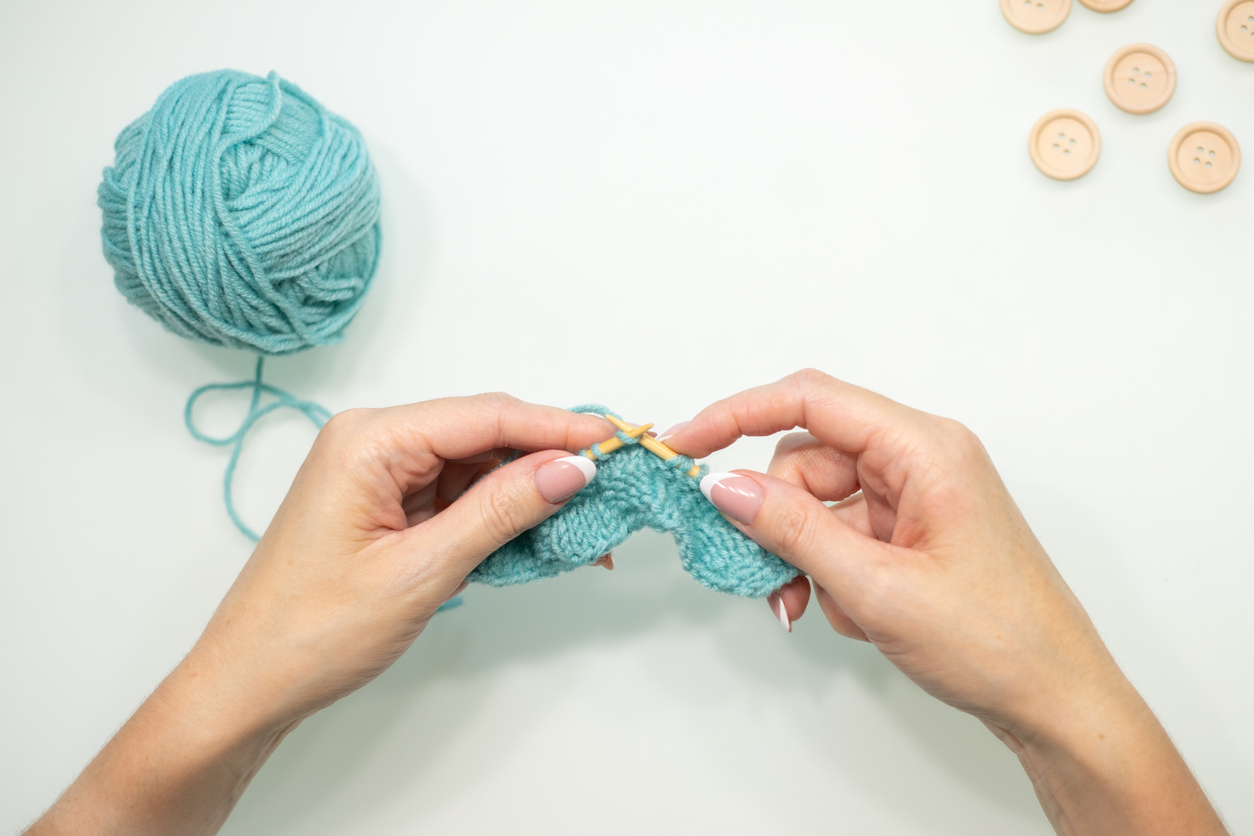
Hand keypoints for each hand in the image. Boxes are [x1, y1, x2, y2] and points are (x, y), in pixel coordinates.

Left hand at [27, 394, 614, 835]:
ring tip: (585, 525)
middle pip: (484, 435)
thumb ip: (500, 512)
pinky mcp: (389, 506)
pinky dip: (500, 518)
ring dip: (529, 495)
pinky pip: (459, 497)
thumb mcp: (421, 570)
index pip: (483, 416)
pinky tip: (540, 538)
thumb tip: (571, 468)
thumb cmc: (312, 630)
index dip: (556, 425)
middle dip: (548, 460)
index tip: (614, 440)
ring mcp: (381, 474)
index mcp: (369, 440)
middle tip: (612, 484)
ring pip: (477, 468)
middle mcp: (374, 442)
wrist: (251, 683)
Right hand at [665, 369, 1226, 834]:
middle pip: (807, 458)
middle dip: (776, 517)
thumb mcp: (876, 586)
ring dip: (802, 555)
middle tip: (762, 572)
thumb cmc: (997, 641)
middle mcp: (921, 458)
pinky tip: (852, 612)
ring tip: (811, 607)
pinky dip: (828, 571)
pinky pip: (842, 531)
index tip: (688, 445)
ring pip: (818, 500)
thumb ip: (792, 529)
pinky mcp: (912, 528)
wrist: (1056, 701)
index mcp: (925, 448)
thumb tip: (725, 485)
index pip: (811, 399)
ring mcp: (917, 495)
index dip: (738, 414)